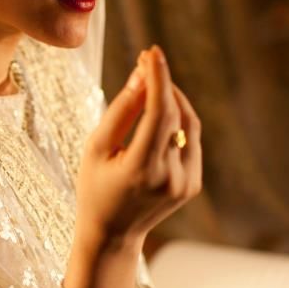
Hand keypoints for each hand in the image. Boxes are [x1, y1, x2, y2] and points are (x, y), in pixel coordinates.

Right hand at [64, 45, 201, 287]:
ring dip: (174, 99)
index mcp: (141, 169)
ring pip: (189, 125)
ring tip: (152, 84)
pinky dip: (179, 120)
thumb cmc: (95, 187)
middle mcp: (170, 177)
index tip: (151, 53)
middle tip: (146, 61)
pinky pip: (192, 140)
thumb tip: (143, 76)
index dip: (158, 78)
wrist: (112, 235)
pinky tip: (161, 110)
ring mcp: (186, 182)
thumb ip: (121, 111)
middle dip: (163, 84)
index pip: (159, 112)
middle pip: (175, 114)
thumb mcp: (96, 148)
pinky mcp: (194, 184)